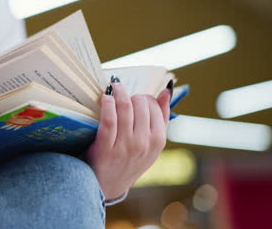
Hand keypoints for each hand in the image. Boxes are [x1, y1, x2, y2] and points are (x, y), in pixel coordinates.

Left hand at [85, 82, 170, 200]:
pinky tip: (105, 98)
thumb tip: (166, 90)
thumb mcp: (151, 143)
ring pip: (125, 108)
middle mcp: (143, 143)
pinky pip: (108, 119)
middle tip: (122, 93)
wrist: (109, 184)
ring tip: (113, 87)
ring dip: (118, 92)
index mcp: (158, 141)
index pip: (154, 107)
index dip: (144, 98)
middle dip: (131, 94)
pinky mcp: (106, 148)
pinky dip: (107, 104)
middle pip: (140, 104)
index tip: (135, 97)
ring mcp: (125, 146)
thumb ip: (161, 117)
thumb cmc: (130, 159)